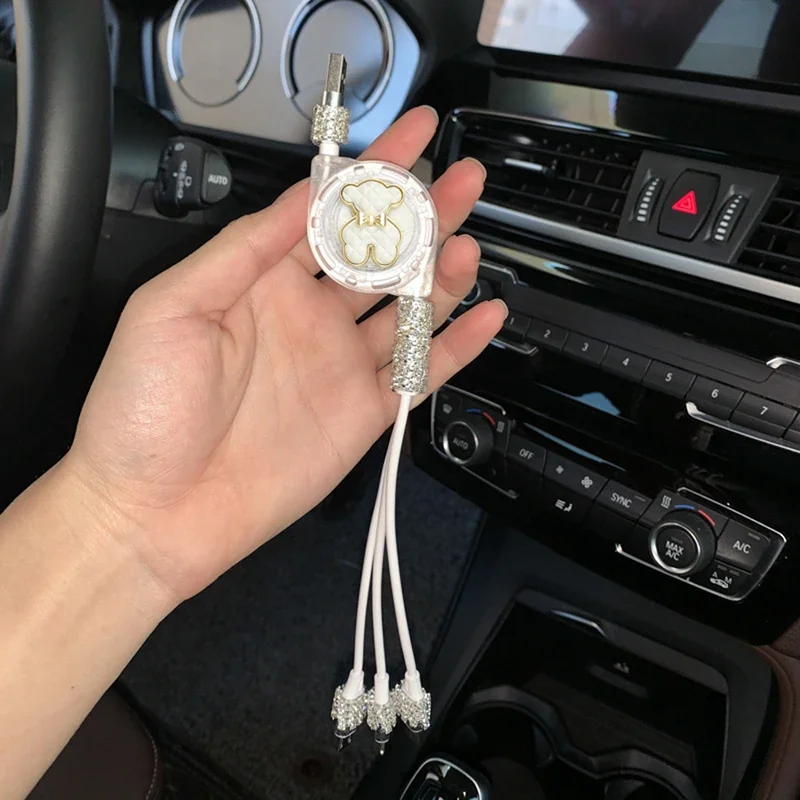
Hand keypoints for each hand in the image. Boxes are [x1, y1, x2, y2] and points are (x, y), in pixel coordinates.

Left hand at [62, 107, 505, 602]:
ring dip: (442, 273)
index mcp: (260, 282)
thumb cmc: (141, 412)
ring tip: (468, 242)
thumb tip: (305, 196)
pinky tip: (483, 316)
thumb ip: (246, 248)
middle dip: (423, 213)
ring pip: (408, 308)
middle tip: (461, 181)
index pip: (328, 211)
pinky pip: (421, 374)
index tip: (412, 135)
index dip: (372, 170)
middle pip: (379, 254)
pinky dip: (457, 347)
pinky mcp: (362, 414)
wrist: (153, 513)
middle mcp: (306, 318)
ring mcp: (338, 366)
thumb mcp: (174, 306)